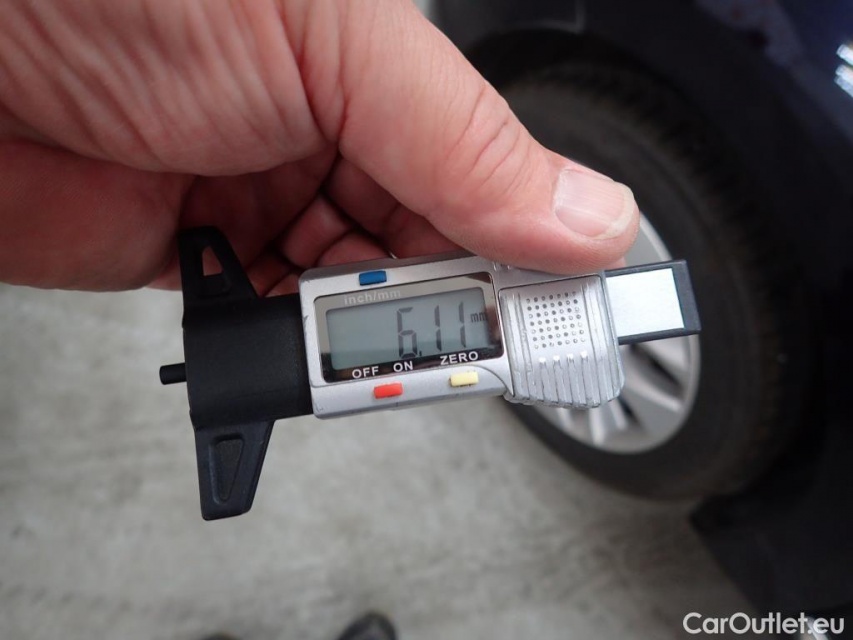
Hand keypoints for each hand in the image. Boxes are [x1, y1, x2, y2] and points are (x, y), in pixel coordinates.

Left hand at [0, 0, 638, 292]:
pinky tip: (312, 350)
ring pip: (355, 293)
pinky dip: (297, 352)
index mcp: (373, 70)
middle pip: (425, 243)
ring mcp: (259, 199)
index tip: (568, 307)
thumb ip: (465, 143)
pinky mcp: (196, 262)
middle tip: (481, 345)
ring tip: (383, 346)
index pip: (485, 172)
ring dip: (372, 331)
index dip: (532, 243)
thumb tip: (586, 215)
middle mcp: (322, 132)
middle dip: (453, 300)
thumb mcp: (332, 45)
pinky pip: (272, 324)